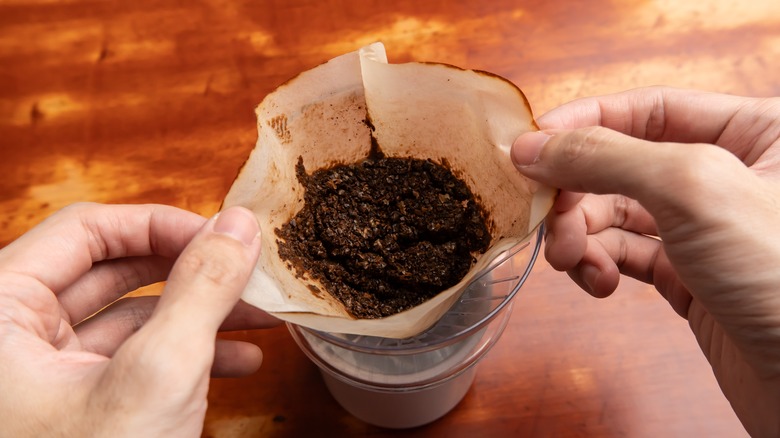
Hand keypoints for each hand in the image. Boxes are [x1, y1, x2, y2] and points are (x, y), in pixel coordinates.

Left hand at [0, 203, 277, 436]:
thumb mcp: (159, 374)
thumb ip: (201, 289)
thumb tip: (239, 223)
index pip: (87, 230)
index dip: (163, 223)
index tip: (225, 236)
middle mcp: (15, 339)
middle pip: (114, 270)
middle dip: (191, 271)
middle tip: (248, 272)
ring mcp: (47, 377)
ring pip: (131, 317)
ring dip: (200, 314)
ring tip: (262, 319)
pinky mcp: (79, 407)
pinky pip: (135, 360)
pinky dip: (188, 355)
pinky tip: (241, 362)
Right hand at [511, 87, 779, 436]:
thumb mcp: (691, 190)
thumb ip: (607, 156)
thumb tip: (533, 146)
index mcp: (753, 132)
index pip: (648, 108)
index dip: (584, 123)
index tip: (531, 146)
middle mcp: (726, 176)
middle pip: (619, 164)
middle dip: (576, 194)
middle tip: (549, 221)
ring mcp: (704, 230)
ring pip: (614, 213)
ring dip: (581, 235)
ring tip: (573, 261)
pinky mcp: (687, 276)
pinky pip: (623, 256)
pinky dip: (599, 265)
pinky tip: (598, 282)